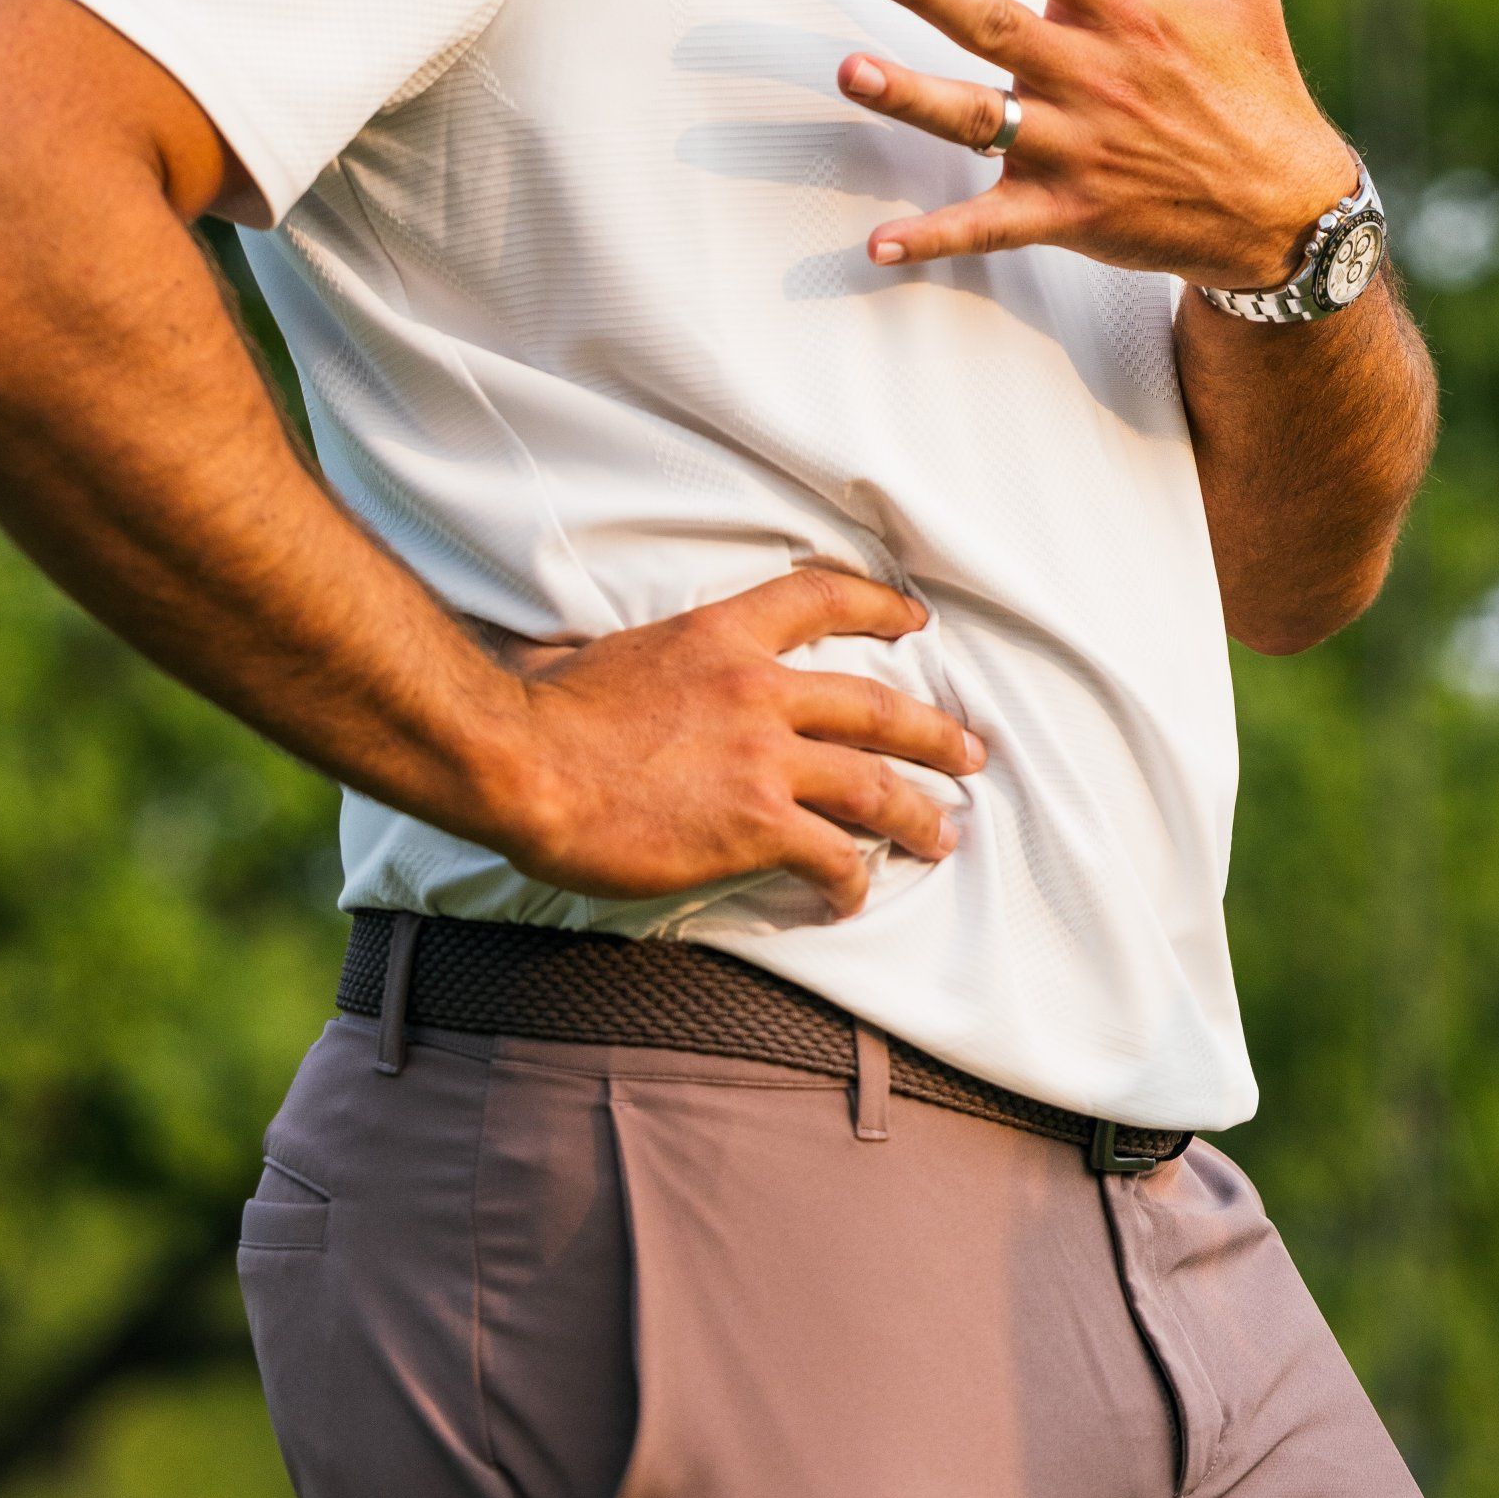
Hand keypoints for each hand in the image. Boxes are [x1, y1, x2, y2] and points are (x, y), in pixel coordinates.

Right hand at [474, 566, 984, 920]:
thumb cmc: (545, 712)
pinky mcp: (757, 825)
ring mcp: (764, 758)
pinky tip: (851, 897)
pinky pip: (833, 855)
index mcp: (721, 636)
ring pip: (874, 784)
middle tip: (971, 752)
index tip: (914, 621)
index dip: (877, 605)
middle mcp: (759, 688)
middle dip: (934, 732)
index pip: (819, 600)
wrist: (527, 763)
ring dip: (919, 813)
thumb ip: (651, 661)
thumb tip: (616, 664)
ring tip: (943, 834)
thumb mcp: (613, 654)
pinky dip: (852, 880)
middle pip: (877, 706)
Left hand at [839, 0, 1357, 279]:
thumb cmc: (1258, 88)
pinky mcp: (1069, 213)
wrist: (1289, 214)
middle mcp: (1093, 78)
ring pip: (979, 121)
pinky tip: (876, 244)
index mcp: (1126, 16)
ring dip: (912, 99)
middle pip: (999, 28)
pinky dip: (934, 238)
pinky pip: (991, 227)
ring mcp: (1077, 149)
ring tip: (851, 72)